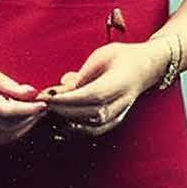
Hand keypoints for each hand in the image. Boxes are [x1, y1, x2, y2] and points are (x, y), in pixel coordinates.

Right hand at [0, 51, 48, 144]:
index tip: (42, 104)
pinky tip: (18, 122)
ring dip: (22, 129)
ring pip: (1, 137)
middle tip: (42, 109)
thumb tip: (30, 92)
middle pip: (6, 126)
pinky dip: (9, 134)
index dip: (28, 110)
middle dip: (29, 119)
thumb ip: (5, 82)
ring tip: (33, 116)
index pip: (6, 110)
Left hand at [35, 41, 165, 135]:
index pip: (89, 95)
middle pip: (89, 113)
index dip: (67, 99)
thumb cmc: (121, 57)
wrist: (145, 67)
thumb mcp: (101, 57)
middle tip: (41, 105)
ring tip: (49, 115)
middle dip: (62, 110)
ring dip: (68, 122)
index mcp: (118, 83)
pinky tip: (62, 126)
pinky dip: (78, 130)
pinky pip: (96, 130)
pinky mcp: (116, 120)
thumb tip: (62, 87)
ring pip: (92, 125)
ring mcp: (120, 114)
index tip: (47, 97)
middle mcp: (121, 102)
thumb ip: (83, 74)